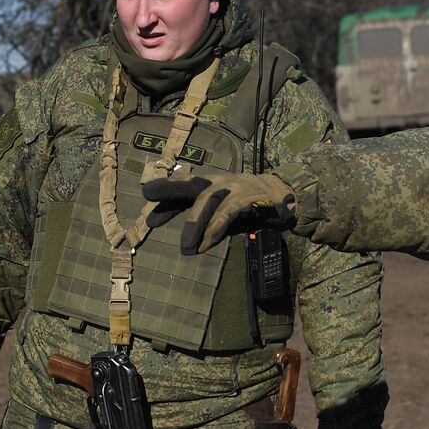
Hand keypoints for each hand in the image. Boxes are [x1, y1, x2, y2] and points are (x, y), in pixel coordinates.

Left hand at [141, 173, 296, 254]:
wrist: (282, 199)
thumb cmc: (244, 206)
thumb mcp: (218, 211)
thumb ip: (199, 220)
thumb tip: (178, 238)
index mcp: (209, 183)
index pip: (182, 185)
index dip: (164, 192)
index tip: (147, 202)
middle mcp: (218, 181)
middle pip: (190, 183)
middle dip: (168, 189)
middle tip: (149, 201)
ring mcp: (233, 187)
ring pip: (208, 200)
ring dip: (195, 224)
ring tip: (185, 247)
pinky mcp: (248, 198)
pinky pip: (227, 213)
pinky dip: (215, 230)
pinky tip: (205, 245)